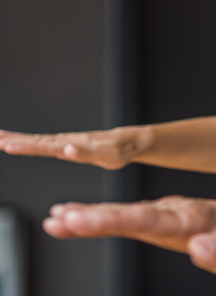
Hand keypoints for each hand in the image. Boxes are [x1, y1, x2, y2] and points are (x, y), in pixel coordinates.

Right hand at [0, 127, 149, 169]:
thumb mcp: (105, 155)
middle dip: (14, 141)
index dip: (26, 147)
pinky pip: (41, 143)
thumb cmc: (117, 152)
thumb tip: (68, 148)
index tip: (7, 146)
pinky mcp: (64, 145)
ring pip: (35, 141)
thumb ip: (86, 152)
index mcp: (70, 145)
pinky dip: (25, 142)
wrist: (125, 144)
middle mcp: (64, 142)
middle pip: (35, 142)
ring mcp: (63, 143)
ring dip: (15, 140)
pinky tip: (12, 142)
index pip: (44, 146)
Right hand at [43, 195, 215, 277]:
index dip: (114, 221)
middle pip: (130, 215)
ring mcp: (169, 215)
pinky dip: (100, 217)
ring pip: (125, 214)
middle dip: (93, 218)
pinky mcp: (165, 221)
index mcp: (194, 218)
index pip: (149, 219)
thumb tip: (199, 248)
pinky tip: (74, 218)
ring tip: (56, 220)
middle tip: (57, 221)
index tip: (83, 221)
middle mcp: (177, 212)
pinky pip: (129, 217)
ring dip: (90, 216)